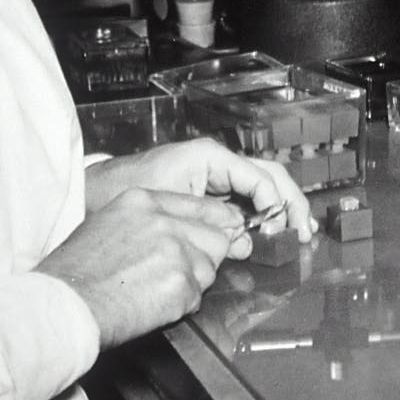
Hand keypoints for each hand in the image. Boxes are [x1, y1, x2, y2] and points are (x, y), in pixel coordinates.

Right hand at [36, 188, 250, 348]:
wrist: (64, 304)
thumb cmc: (75, 271)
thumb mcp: (108, 223)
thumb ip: (148, 221)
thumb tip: (180, 232)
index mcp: (143, 200)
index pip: (202, 206)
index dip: (214, 224)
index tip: (221, 233)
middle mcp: (164, 220)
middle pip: (216, 236)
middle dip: (204, 257)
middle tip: (175, 274)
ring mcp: (175, 250)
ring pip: (210, 267)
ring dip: (191, 283)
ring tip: (155, 290)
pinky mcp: (181, 281)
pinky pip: (199, 295)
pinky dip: (182, 305)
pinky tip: (153, 304)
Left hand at [85, 137, 313, 239]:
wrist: (96, 193)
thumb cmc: (128, 190)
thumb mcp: (173, 205)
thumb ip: (213, 222)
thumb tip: (247, 241)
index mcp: (211, 157)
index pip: (259, 177)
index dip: (274, 204)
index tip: (277, 229)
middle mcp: (218, 163)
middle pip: (270, 177)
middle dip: (291, 203)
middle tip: (304, 232)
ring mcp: (216, 176)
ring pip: (263, 187)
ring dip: (284, 208)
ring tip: (300, 231)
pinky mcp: (210, 192)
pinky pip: (246, 200)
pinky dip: (263, 214)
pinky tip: (274, 232)